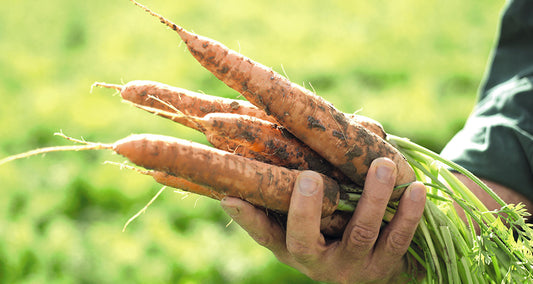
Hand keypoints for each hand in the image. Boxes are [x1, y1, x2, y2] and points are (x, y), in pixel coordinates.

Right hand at [220, 157, 425, 282]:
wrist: (375, 264)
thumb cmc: (335, 224)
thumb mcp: (314, 212)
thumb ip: (304, 177)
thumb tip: (294, 123)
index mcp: (291, 246)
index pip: (264, 233)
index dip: (247, 218)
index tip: (231, 196)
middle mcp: (315, 262)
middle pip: (303, 241)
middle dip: (305, 209)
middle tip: (309, 176)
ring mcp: (351, 267)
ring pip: (359, 235)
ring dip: (372, 199)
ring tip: (382, 166)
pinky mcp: (385, 266)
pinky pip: (398, 241)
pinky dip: (407, 214)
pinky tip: (416, 189)